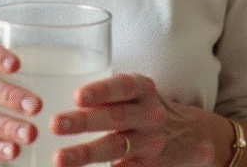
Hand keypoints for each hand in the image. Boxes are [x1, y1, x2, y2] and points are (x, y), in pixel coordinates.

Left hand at [50, 73, 218, 166]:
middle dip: (83, 122)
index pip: (122, 87)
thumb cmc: (145, 108)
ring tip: (60, 158)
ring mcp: (150, 143)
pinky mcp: (149, 166)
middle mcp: (149, 115)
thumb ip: (106, 94)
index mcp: (143, 90)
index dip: (100, 91)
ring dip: (85, 154)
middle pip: (115, 118)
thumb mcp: (135, 93)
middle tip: (55, 124)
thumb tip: (58, 96)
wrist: (190, 136)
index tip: (77, 96)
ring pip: (115, 148)